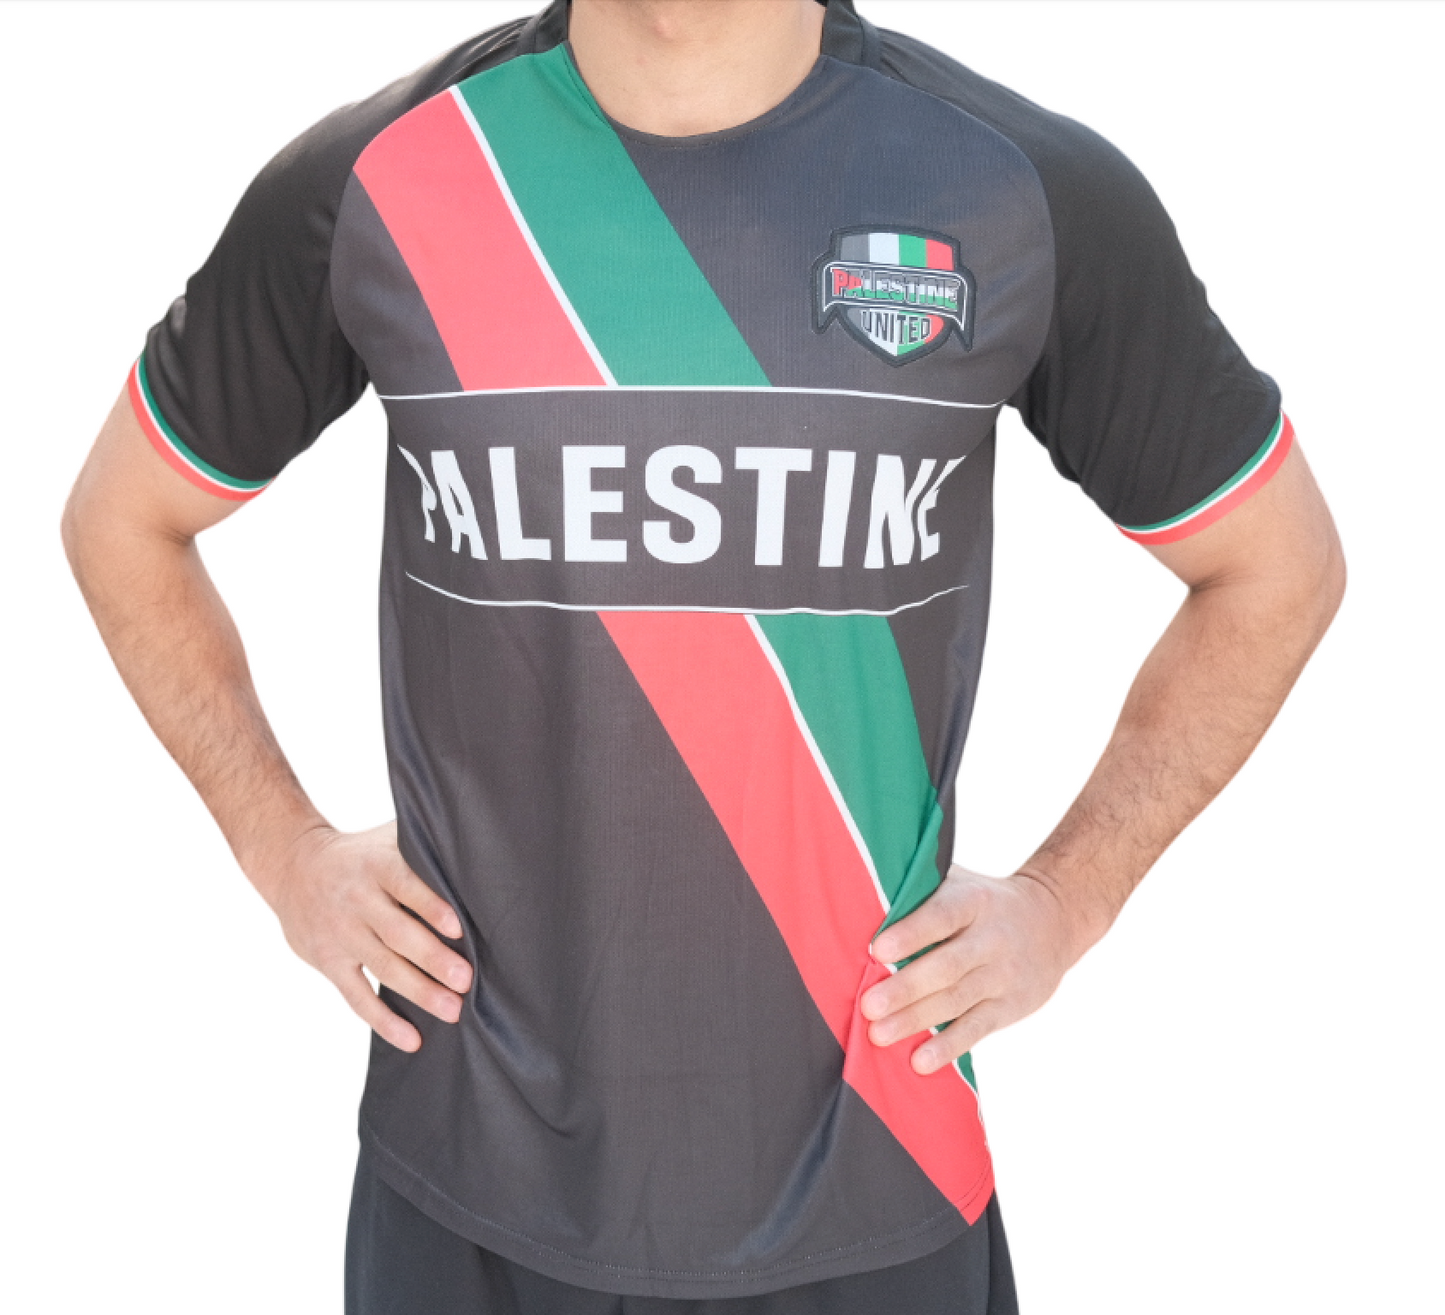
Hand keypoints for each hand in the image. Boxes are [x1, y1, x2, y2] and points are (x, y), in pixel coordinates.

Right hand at [262, 821, 472, 1051]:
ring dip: (419, 992)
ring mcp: (342, 935)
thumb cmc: (360, 852)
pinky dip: (384, 1020)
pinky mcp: (329, 962)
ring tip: (452, 1010)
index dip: (430, 907)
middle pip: (398, 933)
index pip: (405, 886)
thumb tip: (476, 846)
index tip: (457, 928)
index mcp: (377, 866)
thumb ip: (424, 845)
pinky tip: (412, 1039)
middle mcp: (358, 901)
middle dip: (433, 959)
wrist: (292, 864)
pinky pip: (357, 997)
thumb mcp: (386, 837)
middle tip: (465, 980)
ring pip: (383, 967)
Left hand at [860, 865, 1086, 1073]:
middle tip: (869, 1006)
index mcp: (974, 901)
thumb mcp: (962, 883)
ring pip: (957, 1000)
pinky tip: (922, 1061)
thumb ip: (922, 891)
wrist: (1054, 918)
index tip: (877, 949)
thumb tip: (863, 901)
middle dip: (906, 988)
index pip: (942, 916)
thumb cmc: (984, 901)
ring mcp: (1003, 975)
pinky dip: (949, 1046)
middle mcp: (992, 938)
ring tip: (880, 1034)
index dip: (911, 933)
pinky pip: (977, 1028)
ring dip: (917, 1020)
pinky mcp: (1010, 1006)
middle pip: (947, 966)